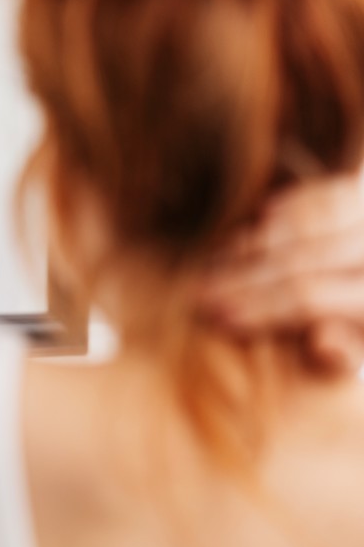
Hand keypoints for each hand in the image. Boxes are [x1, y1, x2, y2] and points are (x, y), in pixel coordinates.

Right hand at [199, 172, 363, 375]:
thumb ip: (358, 352)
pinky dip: (289, 209)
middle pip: (302, 260)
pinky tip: (258, 224)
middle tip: (199, 293)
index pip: (311, 298)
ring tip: (216, 262)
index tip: (218, 319)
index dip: (260, 309)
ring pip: (308, 224)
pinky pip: (328, 195)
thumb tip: (319, 342)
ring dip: (256, 243)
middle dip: (244, 278)